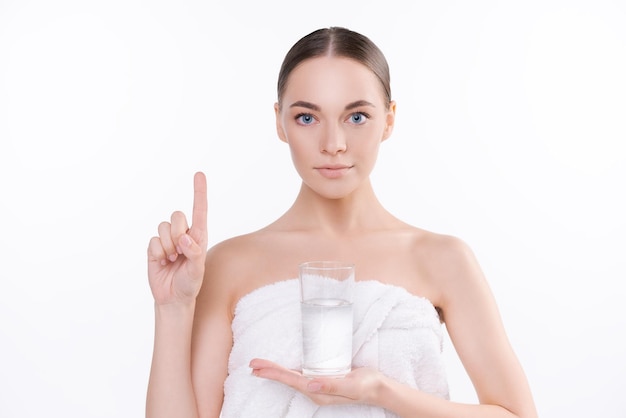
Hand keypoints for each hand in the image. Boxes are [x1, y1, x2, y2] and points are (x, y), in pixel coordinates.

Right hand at [147, 172, 207, 305]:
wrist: (173, 298)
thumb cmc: (190, 283)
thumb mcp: (198, 270)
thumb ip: (195, 253)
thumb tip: (186, 237)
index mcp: (199, 236)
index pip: (199, 210)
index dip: (199, 192)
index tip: (199, 174)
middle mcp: (183, 234)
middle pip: (177, 216)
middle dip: (177, 233)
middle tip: (180, 252)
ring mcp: (168, 240)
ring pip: (163, 227)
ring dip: (168, 246)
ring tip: (172, 260)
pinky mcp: (155, 247)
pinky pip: (153, 241)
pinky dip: (158, 253)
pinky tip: (163, 263)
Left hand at [249, 358, 382, 406]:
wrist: (378, 388)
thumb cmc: (366, 386)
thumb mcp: (351, 385)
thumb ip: (332, 385)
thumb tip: (310, 384)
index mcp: (318, 392)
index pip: (290, 380)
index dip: (273, 372)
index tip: (258, 367)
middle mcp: (314, 390)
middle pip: (287, 379)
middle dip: (269, 371)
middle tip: (251, 363)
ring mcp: (318, 385)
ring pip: (291, 377)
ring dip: (275, 370)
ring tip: (261, 365)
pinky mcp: (323, 379)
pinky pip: (300, 375)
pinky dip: (288, 370)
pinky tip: (283, 368)